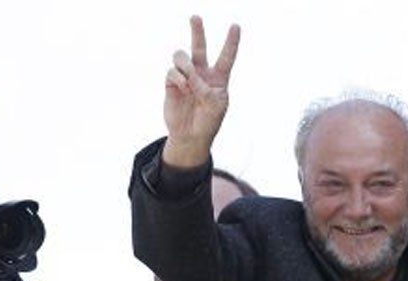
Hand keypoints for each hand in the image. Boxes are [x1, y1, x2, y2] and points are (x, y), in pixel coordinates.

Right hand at [163, 16, 240, 167]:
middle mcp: (201, 74)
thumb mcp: (214, 105)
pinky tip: (182, 88)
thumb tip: (188, 74)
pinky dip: (177, 78)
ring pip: (181, 56)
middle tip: (195, 17)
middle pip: (199, 47)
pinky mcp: (171, 83)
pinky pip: (172, 71)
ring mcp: (186, 77)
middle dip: (197, 31)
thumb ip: (204, 87)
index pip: (226, 57)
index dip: (231, 42)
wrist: (191, 136)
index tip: (236, 26)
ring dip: (184, 63)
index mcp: (218, 79)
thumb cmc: (208, 122)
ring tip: (188, 78)